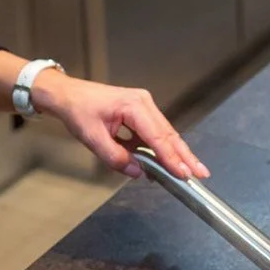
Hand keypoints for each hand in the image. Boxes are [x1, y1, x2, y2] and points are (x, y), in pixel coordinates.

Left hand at [34, 72, 207, 179]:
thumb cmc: (78, 111)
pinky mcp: (140, 113)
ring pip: (165, 134)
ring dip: (176, 153)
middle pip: (169, 134)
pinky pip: (155, 134)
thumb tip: (137, 172)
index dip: (171, 158)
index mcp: (134, 106)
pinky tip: (168, 165)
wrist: (68, 95)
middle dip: (185, 156)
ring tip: (190, 171)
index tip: (184, 174)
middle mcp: (144, 104)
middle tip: (201, 174)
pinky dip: (162, 149)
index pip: (157, 137)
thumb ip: (115, 156)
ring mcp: (144, 107)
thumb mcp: (92, 138)